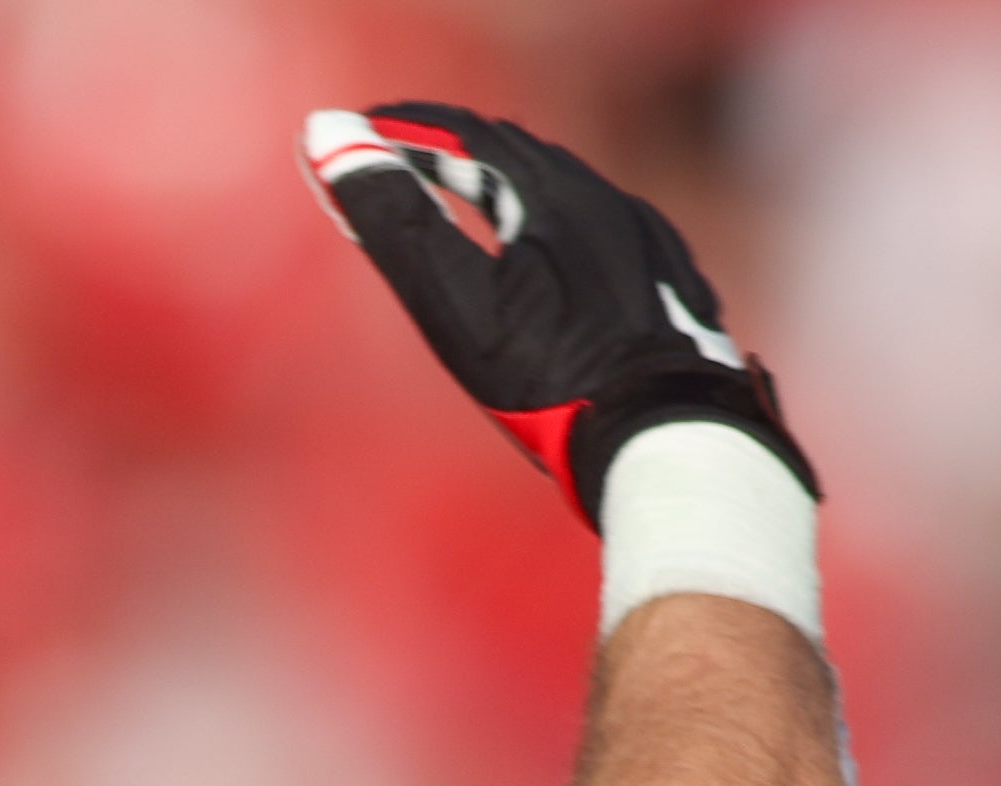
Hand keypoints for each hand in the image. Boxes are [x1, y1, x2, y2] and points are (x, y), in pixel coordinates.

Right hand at [304, 102, 807, 518]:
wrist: (666, 438)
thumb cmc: (552, 377)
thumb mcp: (456, 304)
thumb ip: (394, 222)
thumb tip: (328, 137)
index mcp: (554, 194)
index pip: (466, 137)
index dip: (407, 131)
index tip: (362, 133)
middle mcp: (610, 201)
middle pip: (519, 158)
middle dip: (456, 154)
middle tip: (408, 159)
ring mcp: (648, 240)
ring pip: (568, 194)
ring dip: (511, 189)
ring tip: (474, 200)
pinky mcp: (673, 282)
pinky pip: (605, 232)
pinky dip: (559, 229)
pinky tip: (555, 260)